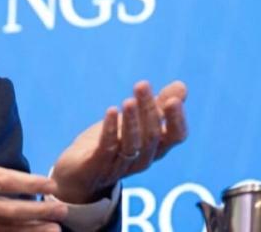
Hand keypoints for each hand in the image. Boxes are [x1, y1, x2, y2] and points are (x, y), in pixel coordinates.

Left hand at [50, 81, 187, 203]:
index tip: (173, 99)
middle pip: (152, 135)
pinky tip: (110, 111)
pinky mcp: (98, 164)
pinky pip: (107, 147)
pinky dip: (110, 129)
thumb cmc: (112, 145)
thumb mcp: (136, 123)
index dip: (177, 119)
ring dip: (131, 121)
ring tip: (129, 101)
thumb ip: (158, 106)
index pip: (176, 136)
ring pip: (133, 144)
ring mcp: (121, 164)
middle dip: (148, 109)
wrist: (79, 175)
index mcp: (156, 148)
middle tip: (141, 85)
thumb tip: (181, 86)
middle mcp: (143, 159)